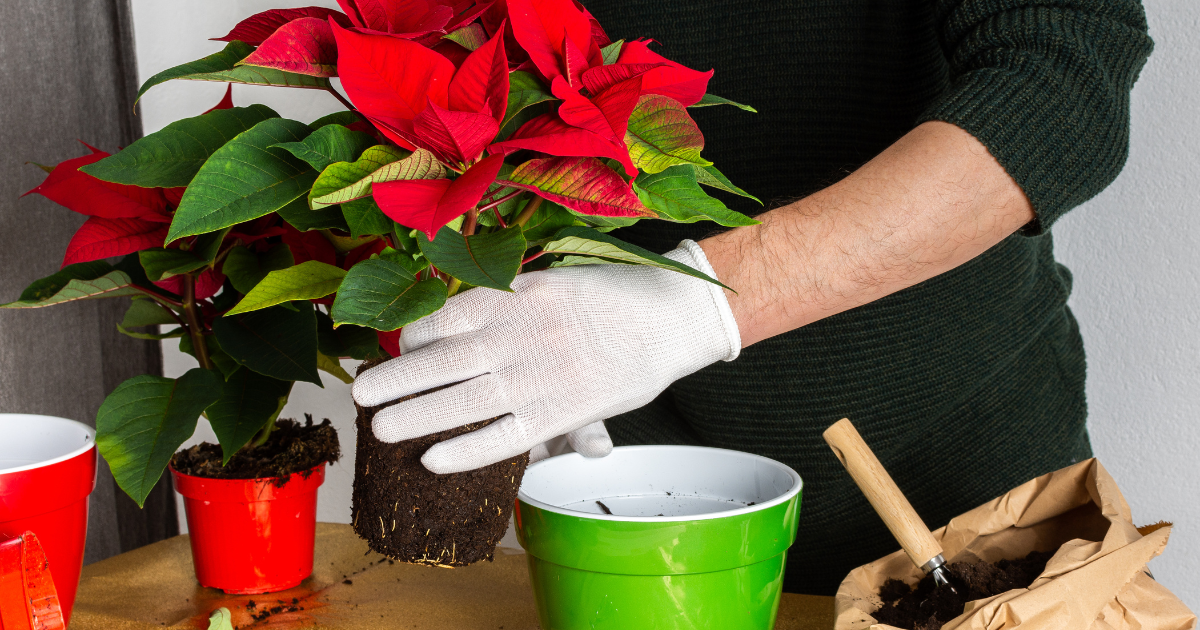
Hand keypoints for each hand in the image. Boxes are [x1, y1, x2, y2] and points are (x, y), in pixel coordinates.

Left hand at [351, 240, 741, 473]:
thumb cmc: (612, 298)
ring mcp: (538, 376)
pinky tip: (434, 459)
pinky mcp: (560, 413)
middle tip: (361, 393)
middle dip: (394, 379)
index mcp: (514, 295)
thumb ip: (505, 305)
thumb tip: (453, 328)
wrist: (672, 318)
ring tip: (381, 427)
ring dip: (414, 416)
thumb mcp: (551, 283)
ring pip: (460, 401)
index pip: (444, 318)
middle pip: (438, 361)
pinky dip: (466, 450)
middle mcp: (518, 334)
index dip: (412, 337)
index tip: (397, 348)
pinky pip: (503, 437)